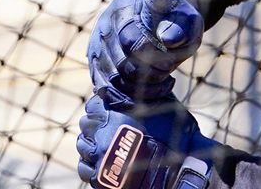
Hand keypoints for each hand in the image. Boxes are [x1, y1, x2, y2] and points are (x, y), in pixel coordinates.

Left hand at [77, 92, 215, 188]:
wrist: (177, 170)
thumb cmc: (174, 138)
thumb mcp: (162, 107)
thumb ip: (145, 95)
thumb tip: (139, 82)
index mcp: (115, 115)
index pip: (94, 105)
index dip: (101, 106)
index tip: (108, 110)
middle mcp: (101, 135)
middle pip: (86, 124)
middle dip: (96, 125)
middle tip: (108, 128)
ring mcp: (98, 157)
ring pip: (83, 145)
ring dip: (92, 143)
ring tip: (106, 146)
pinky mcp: (99, 177)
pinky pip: (84, 167)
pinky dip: (91, 163)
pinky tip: (102, 161)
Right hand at [88, 0, 203, 106]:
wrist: (163, 22)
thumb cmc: (177, 22)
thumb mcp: (186, 20)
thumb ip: (180, 27)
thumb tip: (168, 39)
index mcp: (125, 8)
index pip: (130, 39)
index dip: (151, 57)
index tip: (171, 63)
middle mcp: (105, 26)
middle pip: (119, 63)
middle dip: (147, 75)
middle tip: (168, 74)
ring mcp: (97, 46)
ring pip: (111, 80)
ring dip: (140, 90)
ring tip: (163, 84)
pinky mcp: (96, 65)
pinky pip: (106, 90)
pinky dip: (127, 99)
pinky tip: (149, 95)